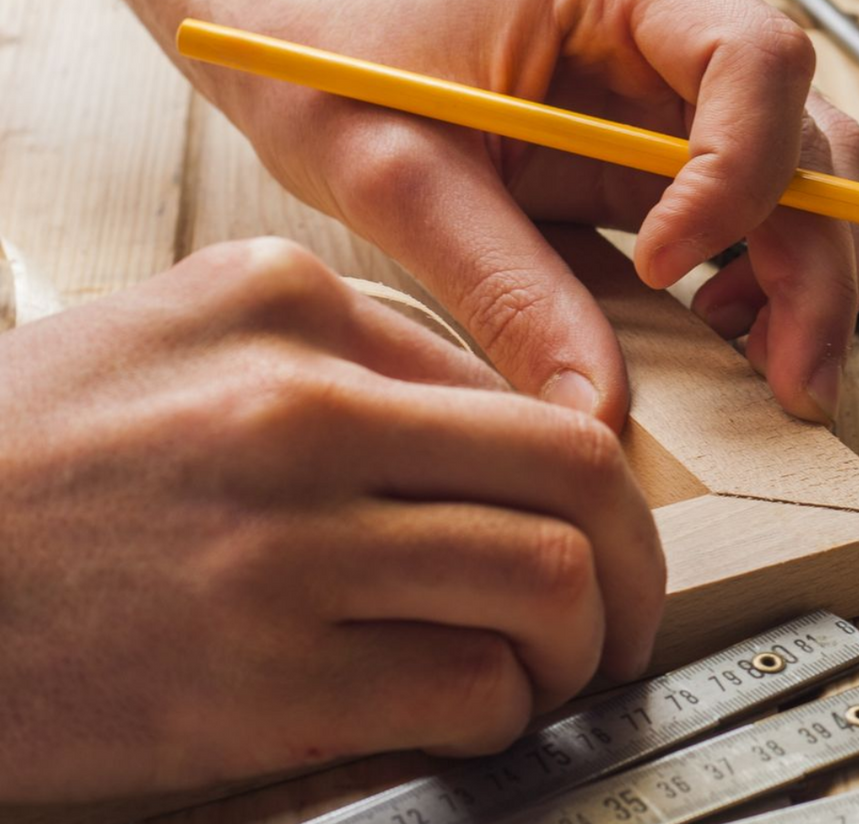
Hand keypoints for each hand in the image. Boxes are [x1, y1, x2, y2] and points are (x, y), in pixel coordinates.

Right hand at [0, 239, 663, 800]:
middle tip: (621, 616)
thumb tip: (496, 424)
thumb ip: (338, 358)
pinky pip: (469, 690)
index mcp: (286, 310)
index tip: (594, 534)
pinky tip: (468, 713)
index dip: (594, 484)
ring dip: (580, 649)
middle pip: (575, 479)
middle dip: (631, 564)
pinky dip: (501, 711)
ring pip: (550, 586)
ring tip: (550, 674)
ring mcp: (283, 547)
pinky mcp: (260, 680)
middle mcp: (298, 412)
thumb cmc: (23, 471)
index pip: (521, 391)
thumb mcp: (172, 340)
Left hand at [188, 0, 858, 427]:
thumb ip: (506, 290)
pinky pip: (751, 204)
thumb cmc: (322, 58)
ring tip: (769, 370)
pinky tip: (719, 327)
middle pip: (810, 131)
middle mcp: (672, 12)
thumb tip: (597, 410)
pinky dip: (760, 273)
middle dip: (815, 261)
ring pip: (806, 173)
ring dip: (804, 275)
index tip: (665, 266)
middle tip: (796, 380)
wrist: (281, 22)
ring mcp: (676, 74)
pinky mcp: (661, 133)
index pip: (756, 60)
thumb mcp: (397, 178)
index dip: (741, 175)